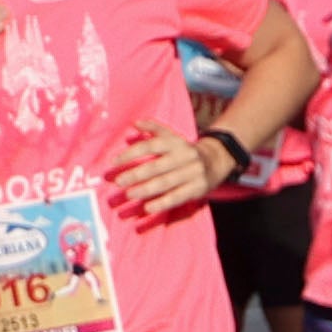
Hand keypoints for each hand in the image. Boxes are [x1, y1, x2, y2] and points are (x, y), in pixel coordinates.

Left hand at [107, 122, 225, 217]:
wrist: (217, 160)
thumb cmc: (185, 150)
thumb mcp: (173, 136)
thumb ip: (154, 128)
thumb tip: (134, 123)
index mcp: (175, 142)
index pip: (150, 146)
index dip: (132, 153)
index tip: (114, 161)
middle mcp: (184, 156)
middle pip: (156, 166)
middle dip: (135, 174)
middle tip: (118, 182)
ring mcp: (192, 173)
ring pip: (166, 182)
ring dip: (145, 190)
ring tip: (129, 195)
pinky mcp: (197, 188)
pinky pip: (177, 197)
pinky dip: (162, 203)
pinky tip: (147, 208)